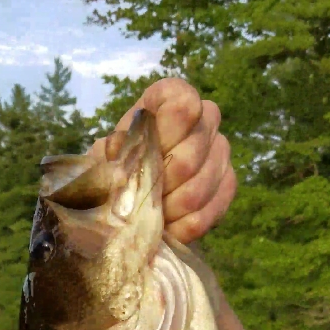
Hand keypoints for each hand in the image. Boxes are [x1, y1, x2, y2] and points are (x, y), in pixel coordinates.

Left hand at [98, 78, 236, 244]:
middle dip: (163, 181)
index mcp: (170, 100)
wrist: (127, 200)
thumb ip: (110, 154)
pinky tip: (167, 228)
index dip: (165, 133)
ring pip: (201, 184)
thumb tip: (118, 150)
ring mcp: (220, 152)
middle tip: (142, 197)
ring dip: (171, 207)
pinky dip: (184, 226)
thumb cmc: (114, 172)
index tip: (144, 154)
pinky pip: (212, 210)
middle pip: (194, 148)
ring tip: (151, 215)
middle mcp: (204, 119)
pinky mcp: (227, 186)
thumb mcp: (102, 161)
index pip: (183, 103)